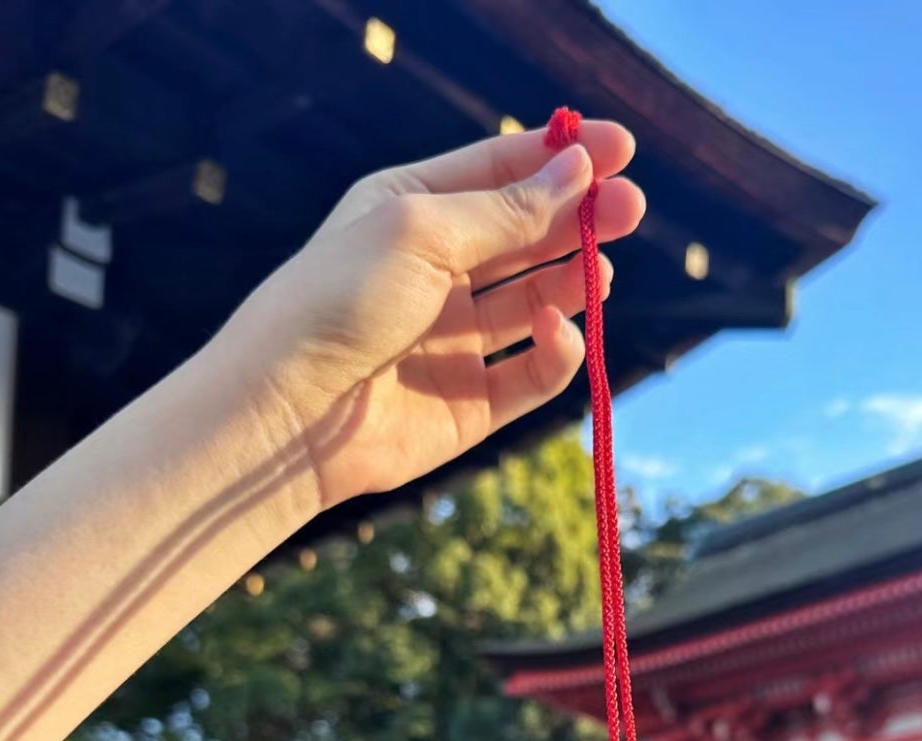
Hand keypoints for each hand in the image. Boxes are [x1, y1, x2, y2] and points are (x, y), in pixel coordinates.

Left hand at [215, 122, 643, 512]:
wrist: (290, 411)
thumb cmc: (338, 300)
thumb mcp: (424, 232)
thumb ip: (506, 210)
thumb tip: (577, 172)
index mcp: (413, 212)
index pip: (501, 173)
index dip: (562, 158)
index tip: (621, 149)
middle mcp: (436, 273)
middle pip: (527, 236)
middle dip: (581, 218)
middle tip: (632, 209)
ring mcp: (454, 340)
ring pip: (537, 301)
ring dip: (574, 280)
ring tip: (599, 268)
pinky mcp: (470, 405)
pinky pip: (532, 373)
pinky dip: (555, 351)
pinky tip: (556, 328)